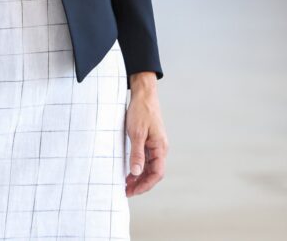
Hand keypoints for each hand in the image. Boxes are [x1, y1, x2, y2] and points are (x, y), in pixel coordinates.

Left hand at [124, 77, 167, 196]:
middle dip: (141, 184)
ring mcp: (155, 145)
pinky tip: (129, 172)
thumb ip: (137, 153)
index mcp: (160, 147)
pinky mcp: (149, 141)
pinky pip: (146, 159)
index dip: (145, 185)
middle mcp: (160, 148)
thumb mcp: (136, 133)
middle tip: (126, 191)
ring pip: (149, 167)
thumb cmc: (141, 111)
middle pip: (153, 173)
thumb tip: (137, 173)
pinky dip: (138, 167)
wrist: (143, 94)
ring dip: (139, 177)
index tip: (132, 191)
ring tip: (126, 185)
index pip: (156, 173)